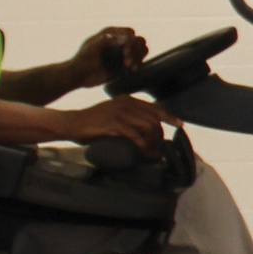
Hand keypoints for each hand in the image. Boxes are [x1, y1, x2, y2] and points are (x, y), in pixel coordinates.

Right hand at [55, 96, 174, 150]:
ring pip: (148, 127)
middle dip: (160, 136)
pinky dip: (143, 146)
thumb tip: (145, 128)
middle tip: (159, 150)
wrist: (72, 123)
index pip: (154, 107)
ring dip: (154, 143)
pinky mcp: (114, 124)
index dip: (169, 116)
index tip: (180, 124)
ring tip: (153, 154)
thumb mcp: (113, 113)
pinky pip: (135, 136)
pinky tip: (145, 154)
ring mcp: (120, 113)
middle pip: (154, 119)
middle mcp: (126, 103)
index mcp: (127, 99)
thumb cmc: (93, 122)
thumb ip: (128, 116)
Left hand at [74, 27, 147, 87]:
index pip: (129, 33)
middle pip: (139, 40)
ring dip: (138, 58)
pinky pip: (138, 61)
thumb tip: (124, 39)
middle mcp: (118, 41)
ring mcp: (122, 53)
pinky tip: (131, 71)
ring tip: (128, 67)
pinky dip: (138, 65)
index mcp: (110, 34)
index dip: (130, 42)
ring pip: (142, 49)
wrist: (79, 76)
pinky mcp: (124, 64)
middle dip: (135, 51)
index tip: (124, 53)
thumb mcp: (91, 48)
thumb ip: (106, 41)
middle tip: (126, 62)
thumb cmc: (82, 60)